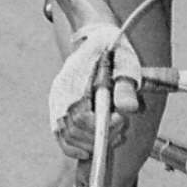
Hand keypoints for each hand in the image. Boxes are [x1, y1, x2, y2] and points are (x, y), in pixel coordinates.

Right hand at [46, 21, 132, 160]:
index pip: (81, 119)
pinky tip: (90, 148)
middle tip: (119, 126)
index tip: (120, 120)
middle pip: (74, 132)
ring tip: (111, 132)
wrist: (96, 38)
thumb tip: (129, 108)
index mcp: (74, 83)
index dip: (102, 127)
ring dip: (91, 143)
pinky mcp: (57, 109)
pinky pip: (60, 137)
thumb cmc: (113, 52)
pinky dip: (74, 148)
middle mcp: (60, 95)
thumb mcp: (126, 65)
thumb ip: (126, 88)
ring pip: (67, 138)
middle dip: (100, 136)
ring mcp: (56, 103)